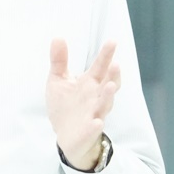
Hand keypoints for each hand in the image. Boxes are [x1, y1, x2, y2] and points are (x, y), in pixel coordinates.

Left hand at [46, 38, 119, 169]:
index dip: (106, 55)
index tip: (112, 41)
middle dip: (112, 75)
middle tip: (115, 64)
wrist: (66, 136)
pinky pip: (94, 128)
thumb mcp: (58, 80)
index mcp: (90, 83)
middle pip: (107, 85)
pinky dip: (95, 126)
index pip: (100, 67)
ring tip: (110, 86)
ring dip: (108, 96)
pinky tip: (97, 122)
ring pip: (104, 105)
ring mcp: (94, 113)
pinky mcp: (88, 131)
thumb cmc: (65, 106)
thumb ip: (59, 60)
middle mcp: (96, 97)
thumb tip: (57, 37)